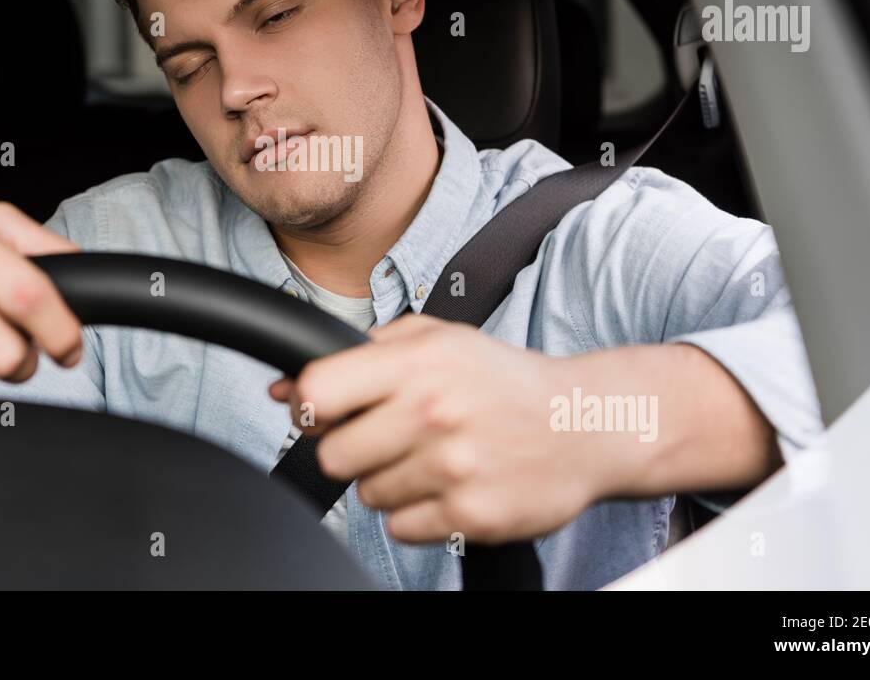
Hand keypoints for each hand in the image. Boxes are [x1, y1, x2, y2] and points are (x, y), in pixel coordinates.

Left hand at [269, 314, 610, 544]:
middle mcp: (433, 413)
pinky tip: (450, 484)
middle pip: (332, 456)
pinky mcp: (470, 515)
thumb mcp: (437, 339)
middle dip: (353, 449)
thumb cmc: (502, 380)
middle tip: (390, 437)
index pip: (318, 393)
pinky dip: (419, 513)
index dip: (310, 408)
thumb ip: (360, 353)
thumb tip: (284, 388)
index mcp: (419, 362)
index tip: (326, 413)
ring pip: (367, 495)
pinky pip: (401, 528)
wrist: (585, 425)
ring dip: (390, 480)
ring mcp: (452, 468)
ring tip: (433, 456)